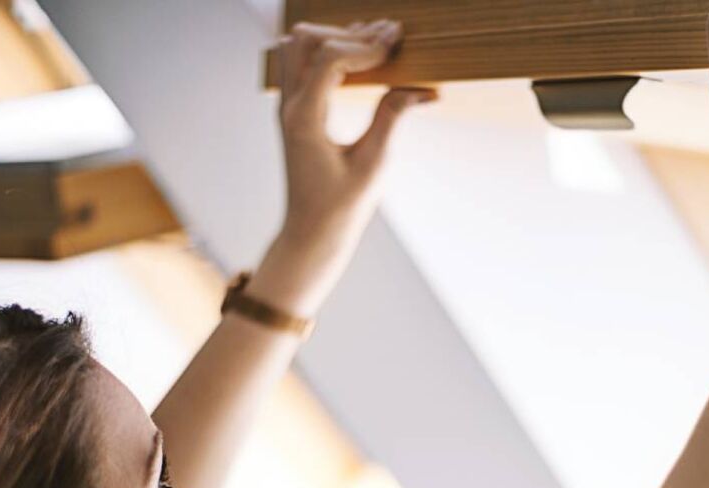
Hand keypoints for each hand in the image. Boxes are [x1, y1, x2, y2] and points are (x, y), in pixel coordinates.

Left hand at [273, 20, 437, 255]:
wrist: (311, 232)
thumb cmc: (341, 208)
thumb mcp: (374, 164)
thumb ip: (391, 118)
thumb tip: (421, 88)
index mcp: (305, 120)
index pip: (331, 58)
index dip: (367, 45)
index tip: (397, 42)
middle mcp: (289, 107)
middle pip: (308, 39)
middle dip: (350, 33)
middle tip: (389, 37)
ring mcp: (287, 107)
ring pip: (299, 45)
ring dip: (335, 36)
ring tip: (375, 42)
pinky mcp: (294, 111)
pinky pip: (301, 64)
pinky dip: (327, 51)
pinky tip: (358, 58)